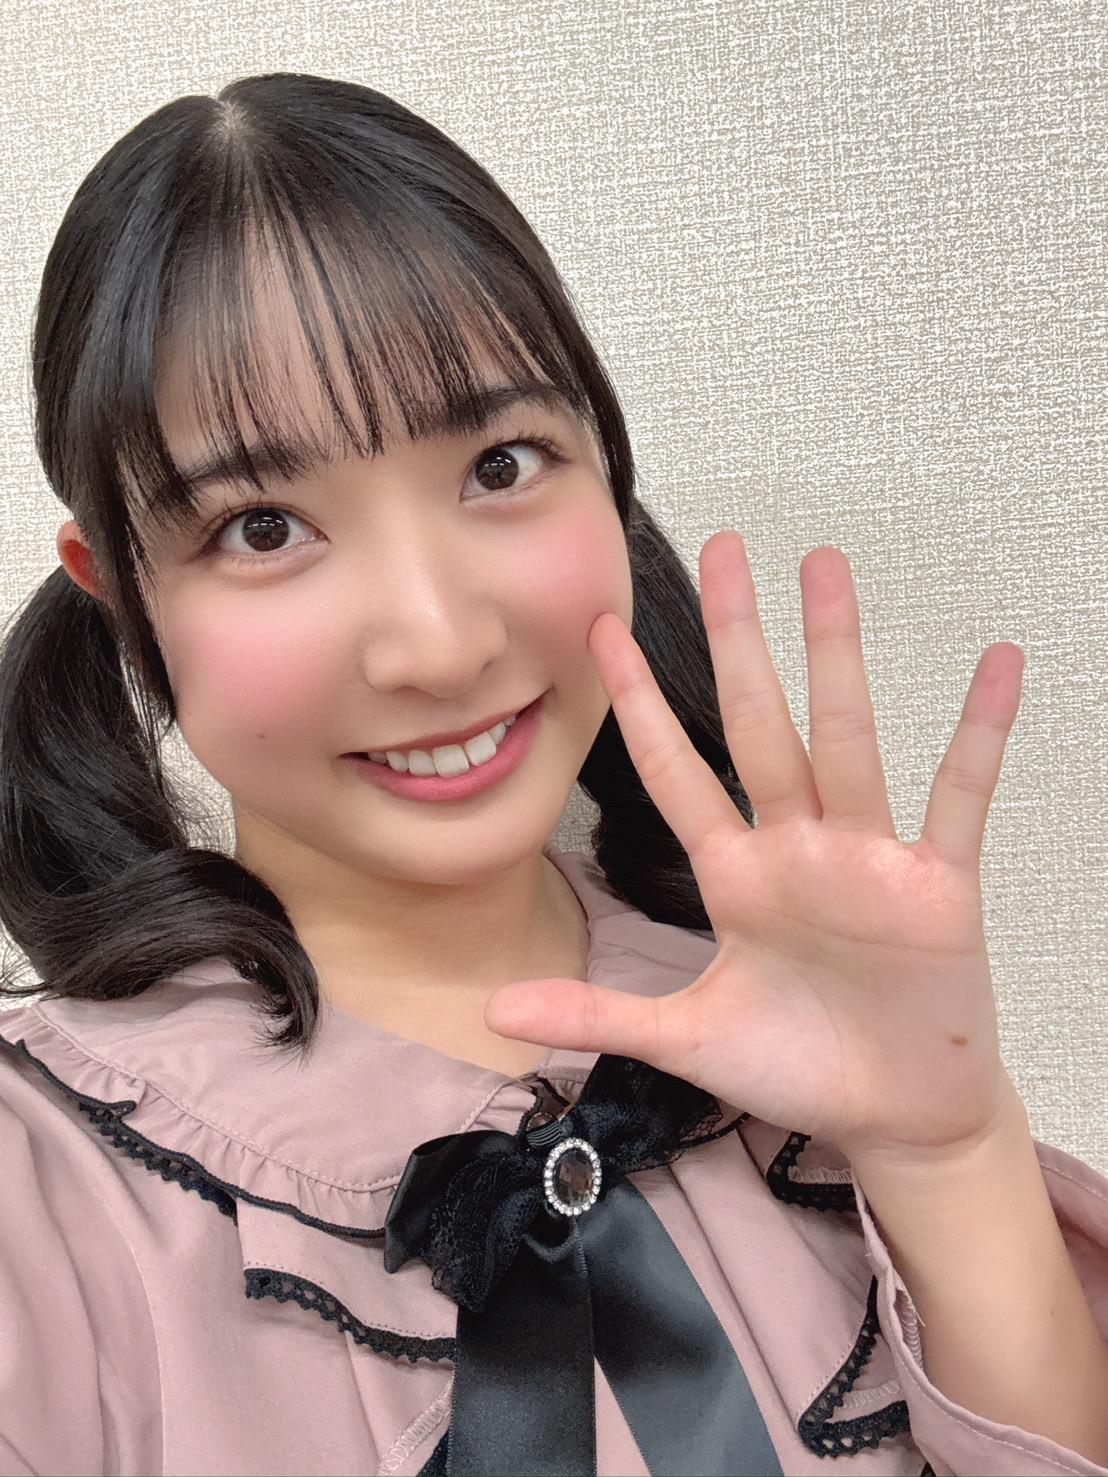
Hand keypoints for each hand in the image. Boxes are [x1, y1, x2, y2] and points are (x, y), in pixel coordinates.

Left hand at [485, 531, 1027, 1166]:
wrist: (895, 1118)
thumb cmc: (797, 1069)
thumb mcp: (687, 1040)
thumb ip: (598, 1015)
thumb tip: (495, 1009)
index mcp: (735, 876)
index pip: (675, 771)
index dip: (637, 703)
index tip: (601, 633)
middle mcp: (796, 847)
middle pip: (759, 723)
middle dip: (739, 639)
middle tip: (728, 550)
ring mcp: (867, 857)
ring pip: (846, 737)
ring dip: (836, 653)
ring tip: (825, 567)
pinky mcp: (936, 885)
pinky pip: (958, 796)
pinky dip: (978, 735)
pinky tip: (997, 665)